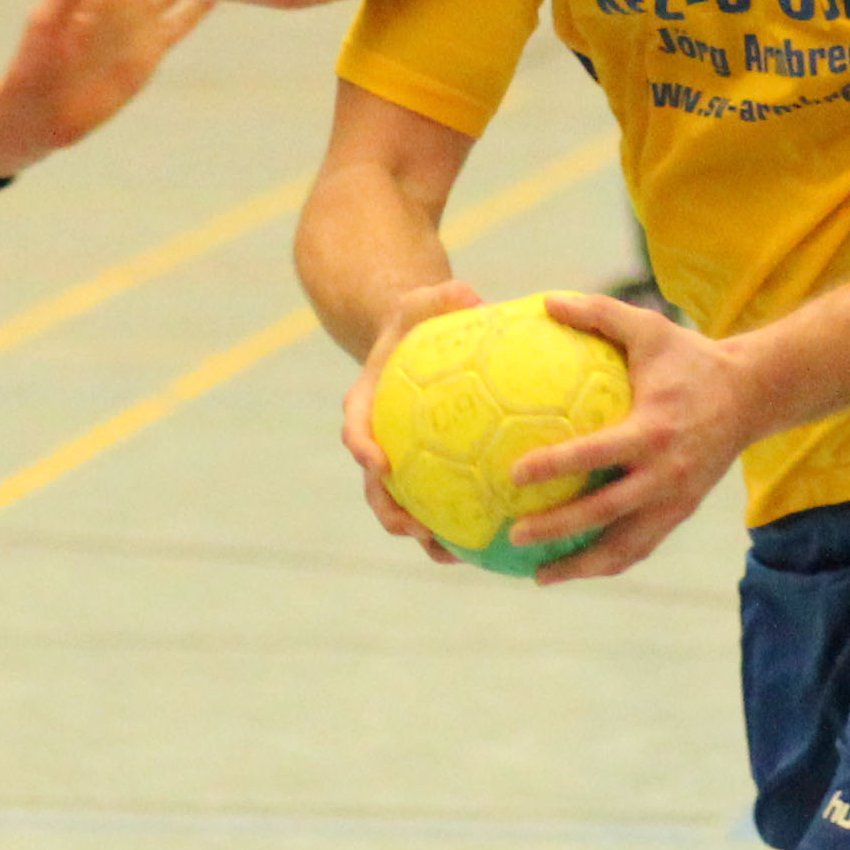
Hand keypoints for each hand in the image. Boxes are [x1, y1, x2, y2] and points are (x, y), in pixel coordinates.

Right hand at [343, 279, 482, 562]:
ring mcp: (401, 462)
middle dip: (389, 511)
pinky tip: (493, 542)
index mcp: (367, 403)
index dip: (363, 447)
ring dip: (421, 534)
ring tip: (449, 555)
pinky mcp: (427, 473)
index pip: (356, 428)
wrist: (414, 341)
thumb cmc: (421, 317)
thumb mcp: (428, 297)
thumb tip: (472, 294)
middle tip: (412, 528)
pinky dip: (458, 524)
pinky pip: (440, 503)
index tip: (378, 461)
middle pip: (373, 485)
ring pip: (403, 507)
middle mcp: (379, 440)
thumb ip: (443, 295)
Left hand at [510, 289, 758, 583]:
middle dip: (558, 529)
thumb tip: (545, 300)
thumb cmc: (692, 358)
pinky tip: (572, 566)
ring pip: (625, 546)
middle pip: (606, 513)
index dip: (556, 466)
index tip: (513, 474)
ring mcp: (676, 499)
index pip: (598, 454)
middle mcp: (666, 473)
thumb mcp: (650, 329)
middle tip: (513, 534)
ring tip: (538, 576)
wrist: (754, 395)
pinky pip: (640, 546)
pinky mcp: (681, 512)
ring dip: (581, 565)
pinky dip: (606, 562)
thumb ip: (598, 314)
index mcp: (654, 430)